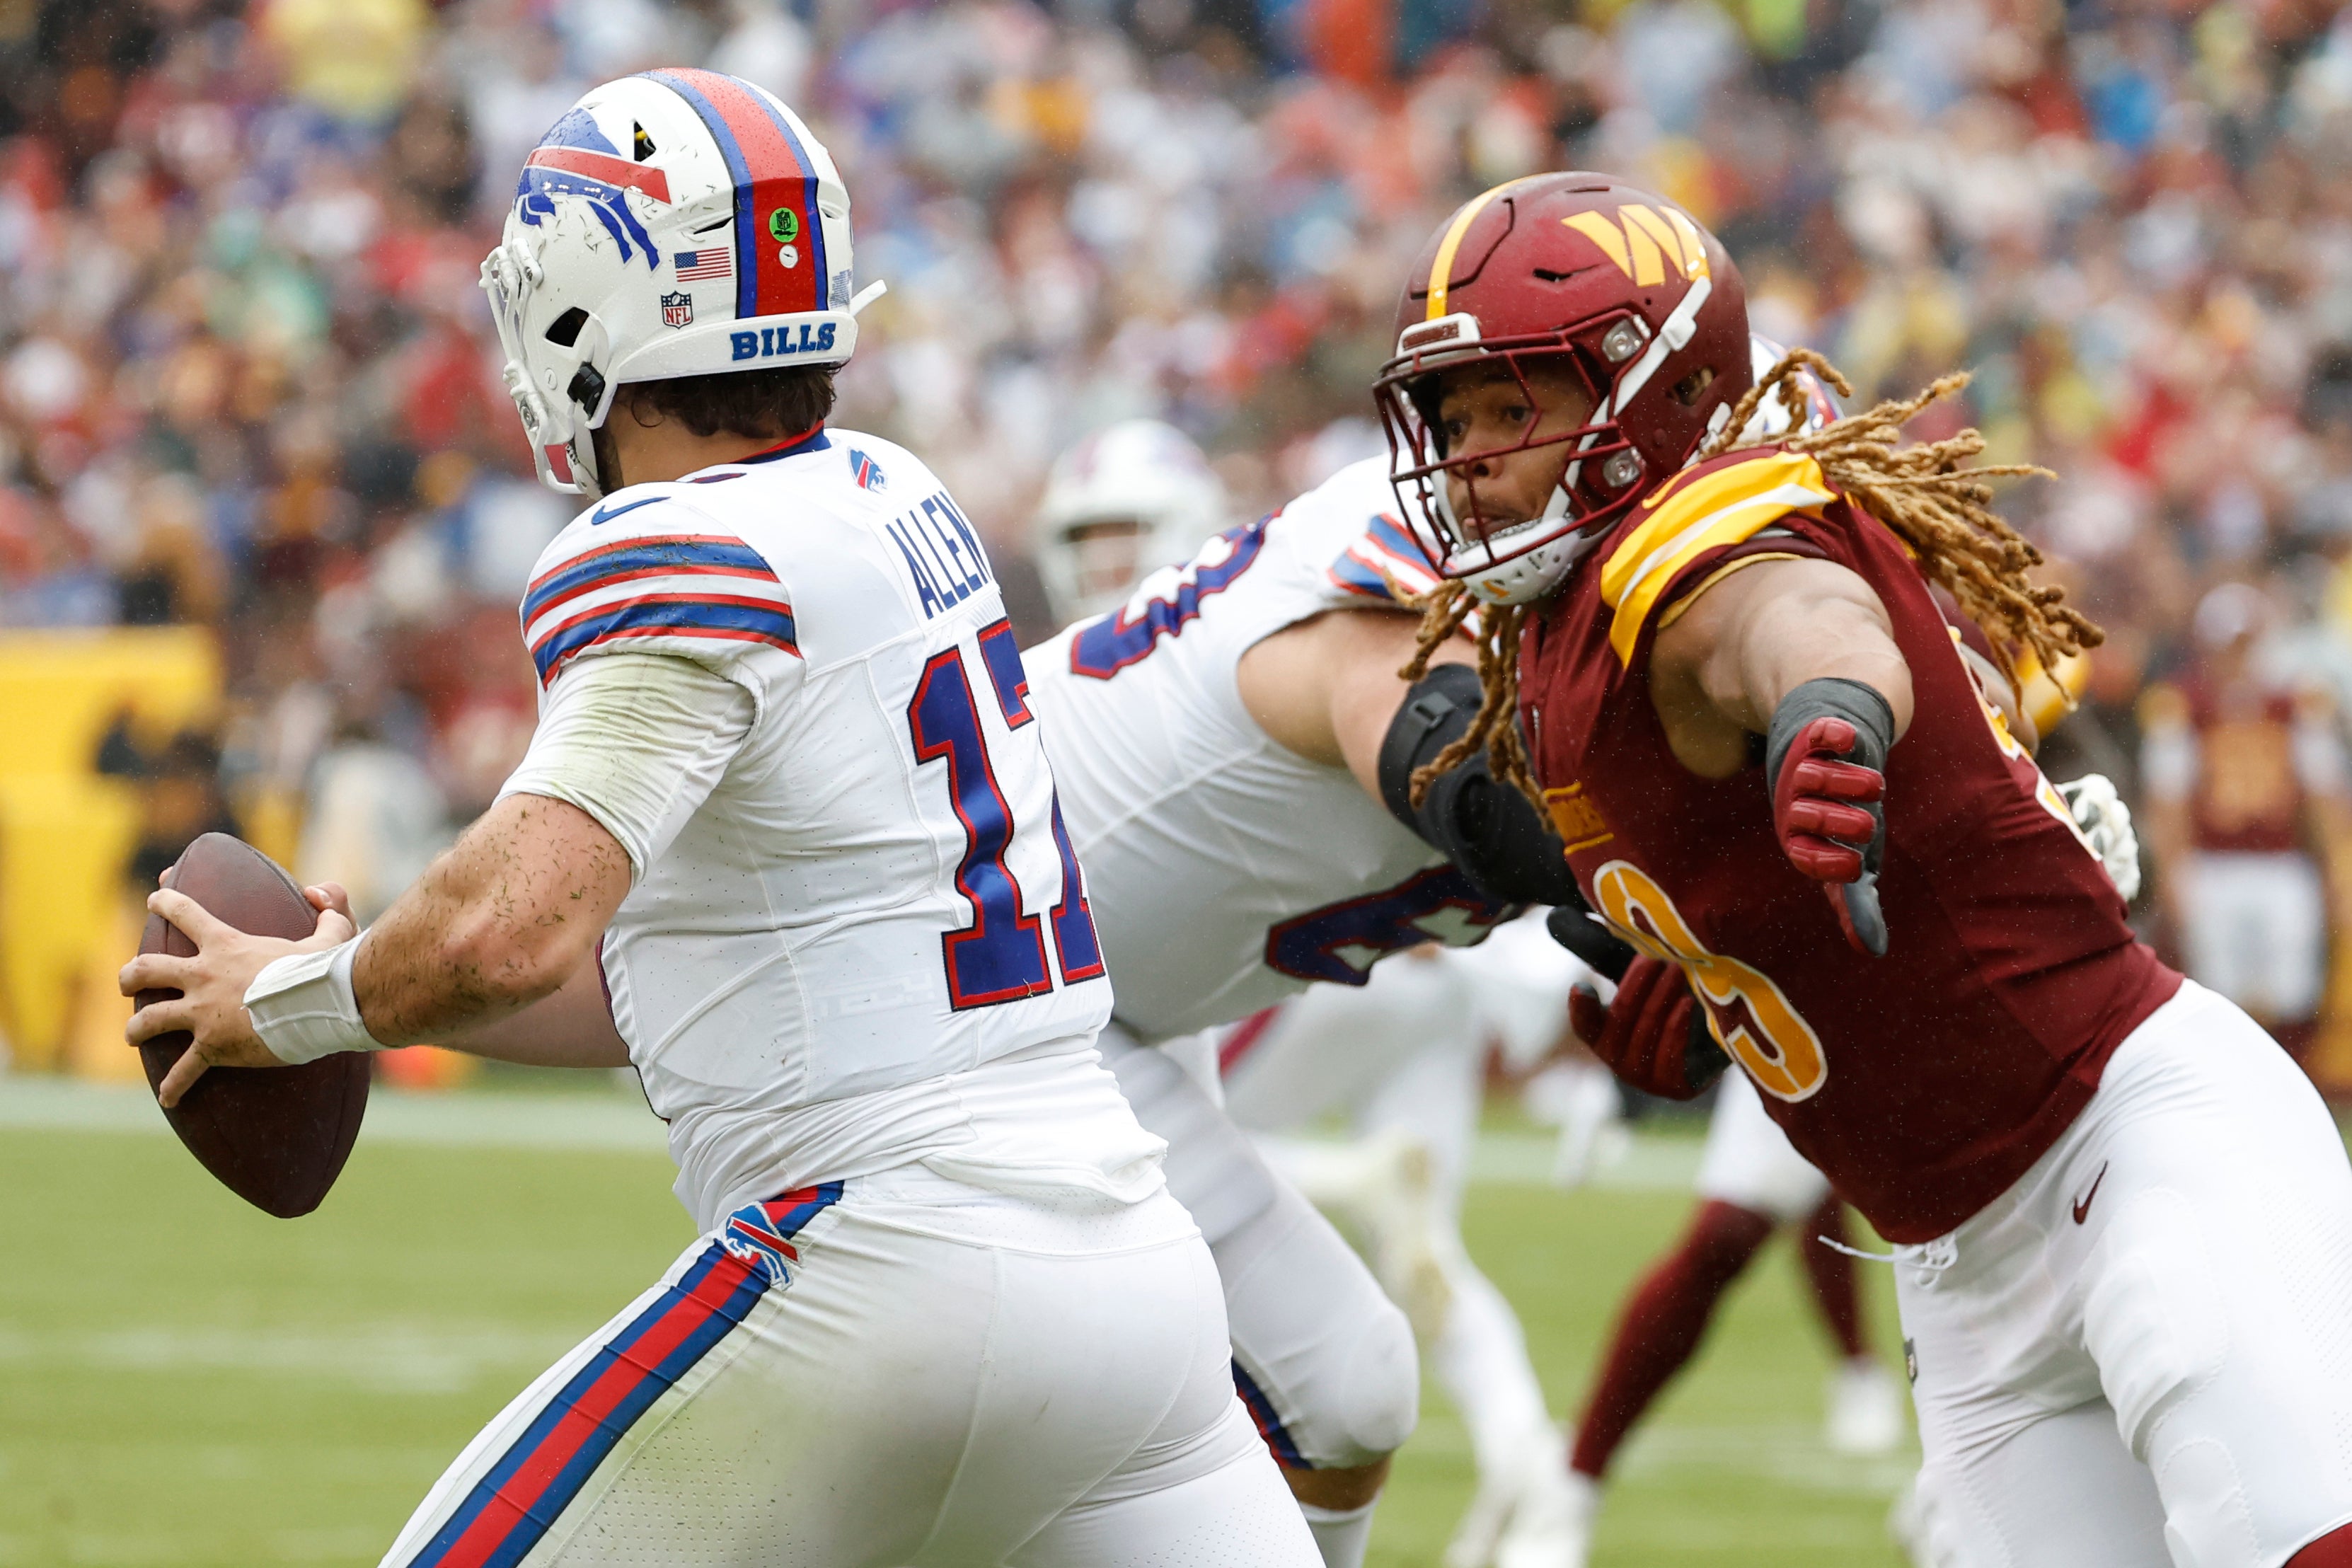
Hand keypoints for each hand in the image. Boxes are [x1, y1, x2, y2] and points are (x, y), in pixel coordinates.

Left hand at [118, 885, 357, 1107]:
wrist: (321, 1005)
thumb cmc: (324, 970)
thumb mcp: (329, 933)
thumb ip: (328, 909)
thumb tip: (320, 892)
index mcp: (226, 945)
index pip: (184, 913)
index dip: (165, 903)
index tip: (154, 900)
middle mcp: (204, 977)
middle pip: (147, 969)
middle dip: (130, 976)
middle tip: (127, 982)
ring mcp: (202, 1013)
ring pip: (150, 1019)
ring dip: (137, 1028)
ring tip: (133, 1035)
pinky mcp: (212, 1046)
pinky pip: (184, 1070)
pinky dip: (174, 1085)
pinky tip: (168, 1097)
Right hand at [1566, 954, 1726, 1100]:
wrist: (1721, 1033)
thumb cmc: (1672, 997)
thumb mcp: (1640, 975)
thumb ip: (1606, 954)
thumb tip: (1560, 916)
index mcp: (1604, 1036)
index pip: (1585, 1026)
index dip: (1581, 1009)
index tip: (1581, 986)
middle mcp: (1619, 1061)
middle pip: (1620, 1020)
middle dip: (1638, 986)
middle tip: (1656, 957)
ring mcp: (1645, 1079)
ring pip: (1646, 1034)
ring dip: (1661, 1000)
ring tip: (1679, 971)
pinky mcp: (1675, 1088)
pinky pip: (1670, 1057)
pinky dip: (1676, 1028)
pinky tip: (1688, 1003)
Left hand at [1770, 714, 1886, 955]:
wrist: (1834, 762)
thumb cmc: (1843, 824)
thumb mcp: (1849, 863)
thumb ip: (1856, 903)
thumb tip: (1873, 950)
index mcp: (1800, 840)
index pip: (1804, 856)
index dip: (1829, 862)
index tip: (1857, 864)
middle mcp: (1794, 806)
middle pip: (1807, 816)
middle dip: (1843, 822)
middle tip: (1869, 824)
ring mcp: (1803, 769)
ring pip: (1812, 777)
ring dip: (1850, 783)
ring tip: (1873, 787)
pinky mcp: (1816, 736)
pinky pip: (1821, 734)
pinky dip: (1836, 737)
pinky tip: (1848, 742)